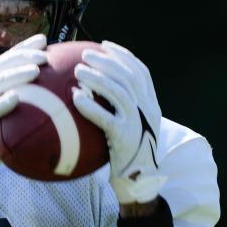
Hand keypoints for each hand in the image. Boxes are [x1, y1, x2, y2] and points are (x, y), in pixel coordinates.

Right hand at [0, 34, 47, 193]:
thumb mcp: (15, 120)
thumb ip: (30, 107)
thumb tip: (63, 98)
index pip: (6, 61)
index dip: (23, 48)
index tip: (44, 40)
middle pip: (0, 67)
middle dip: (22, 56)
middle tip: (44, 54)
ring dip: (15, 75)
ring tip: (35, 70)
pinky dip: (1, 103)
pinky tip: (16, 98)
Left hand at [72, 40, 166, 203]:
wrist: (139, 181)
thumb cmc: (128, 152)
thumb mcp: (131, 125)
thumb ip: (121, 106)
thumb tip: (94, 87)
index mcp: (151, 103)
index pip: (140, 71)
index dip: (123, 55)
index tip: (105, 45)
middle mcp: (147, 109)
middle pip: (129, 77)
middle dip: (107, 61)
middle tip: (85, 54)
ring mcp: (137, 123)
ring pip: (119, 93)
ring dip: (97, 78)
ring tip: (78, 71)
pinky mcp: (124, 138)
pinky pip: (106, 118)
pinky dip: (90, 106)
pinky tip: (75, 98)